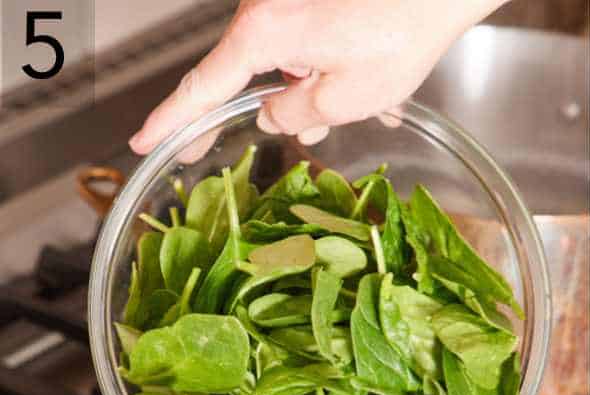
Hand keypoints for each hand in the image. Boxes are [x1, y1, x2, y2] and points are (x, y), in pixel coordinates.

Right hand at [130, 0, 502, 154]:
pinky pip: (315, 46)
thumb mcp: (345, 97)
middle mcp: (267, 12)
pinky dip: (342, 71)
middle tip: (299, 133)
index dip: (175, 121)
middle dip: (283, 110)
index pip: (204, 87)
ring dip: (326, 92)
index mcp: (263, 35)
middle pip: (252, 76)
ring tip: (376, 105)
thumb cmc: (399, 30)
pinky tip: (383, 89)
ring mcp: (290, 4)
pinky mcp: (315, 3)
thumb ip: (296, 114)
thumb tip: (271, 117)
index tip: (147, 142)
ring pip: (293, 65)